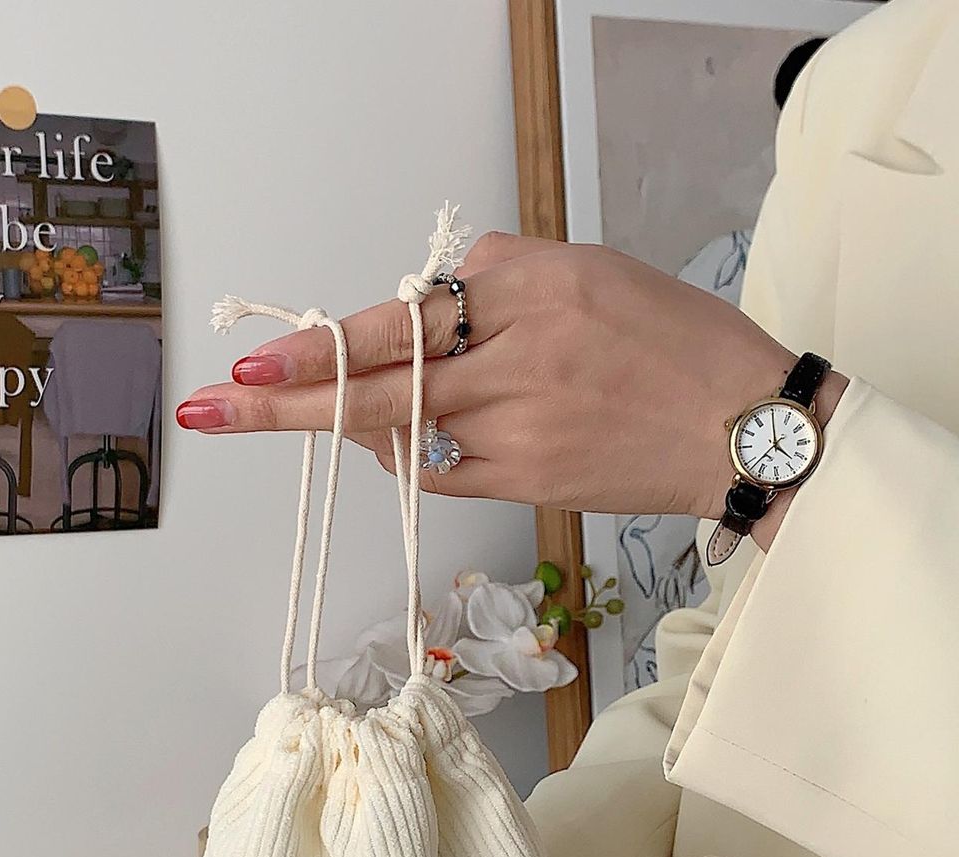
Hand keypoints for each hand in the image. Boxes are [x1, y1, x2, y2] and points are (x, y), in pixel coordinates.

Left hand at [176, 231, 801, 519]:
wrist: (745, 426)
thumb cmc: (677, 342)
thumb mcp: (592, 272)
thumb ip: (500, 282)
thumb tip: (425, 305)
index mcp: (534, 286)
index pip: (403, 313)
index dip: (323, 341)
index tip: (257, 357)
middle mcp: (518, 356)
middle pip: (379, 381)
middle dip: (285, 396)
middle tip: (213, 403)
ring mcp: (520, 426)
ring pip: (404, 432)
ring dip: (353, 424)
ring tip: (312, 409)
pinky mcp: (529, 481)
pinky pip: (442, 471)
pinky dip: (413, 456)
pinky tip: (413, 441)